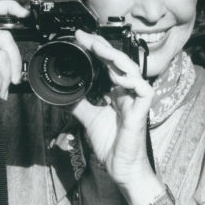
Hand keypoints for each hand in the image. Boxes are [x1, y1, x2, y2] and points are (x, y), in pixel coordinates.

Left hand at [69, 30, 158, 201]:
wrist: (122, 167)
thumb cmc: (112, 144)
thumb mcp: (88, 119)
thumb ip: (78, 104)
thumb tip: (61, 93)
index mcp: (117, 92)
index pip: (108, 64)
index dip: (96, 49)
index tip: (79, 38)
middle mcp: (128, 93)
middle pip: (119, 62)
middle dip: (102, 47)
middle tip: (84, 36)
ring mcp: (136, 101)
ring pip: (131, 71)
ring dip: (115, 58)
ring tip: (98, 48)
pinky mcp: (142, 112)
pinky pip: (144, 90)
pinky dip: (132, 81)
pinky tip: (118, 77)